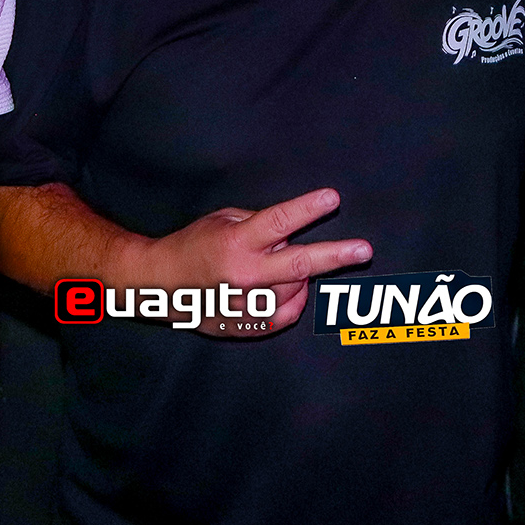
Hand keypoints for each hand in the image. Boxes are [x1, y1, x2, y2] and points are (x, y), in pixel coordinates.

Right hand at [128, 188, 371, 336]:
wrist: (161, 284)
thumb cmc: (193, 245)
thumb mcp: (223, 220)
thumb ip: (260, 224)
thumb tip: (292, 233)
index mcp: (236, 242)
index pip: (278, 222)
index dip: (307, 209)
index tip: (332, 198)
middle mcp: (244, 274)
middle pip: (300, 265)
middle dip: (336, 256)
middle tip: (363, 250)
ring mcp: (247, 304)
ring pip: (295, 290)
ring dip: (299, 275)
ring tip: (280, 266)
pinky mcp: (247, 326)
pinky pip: (286, 315)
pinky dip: (295, 300)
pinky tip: (291, 289)